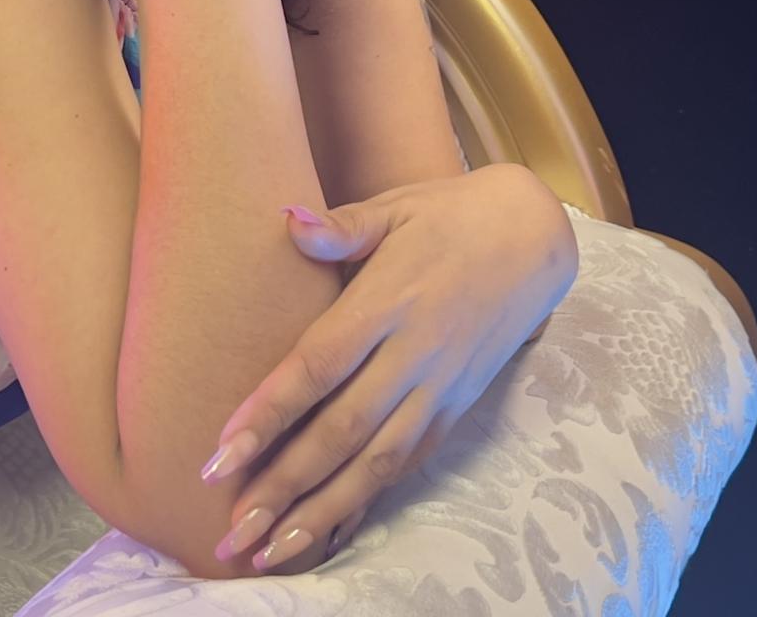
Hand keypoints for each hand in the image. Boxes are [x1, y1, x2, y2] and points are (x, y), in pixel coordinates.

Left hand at [201, 163, 578, 572]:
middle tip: (232, 529)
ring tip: (273, 550)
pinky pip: (411, 462)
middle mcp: (416, 353)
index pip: (320, 365)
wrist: (535, 237)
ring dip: (324, 510)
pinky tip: (332, 529)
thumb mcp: (396, 207)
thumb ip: (340, 227)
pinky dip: (370, 499)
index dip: (269, 413)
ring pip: (378, 461)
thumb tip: (285, 221)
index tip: (222, 455)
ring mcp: (441, 386)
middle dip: (283, 484)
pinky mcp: (459, 406)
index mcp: (391, 300)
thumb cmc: (450, 216)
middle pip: (342, 430)